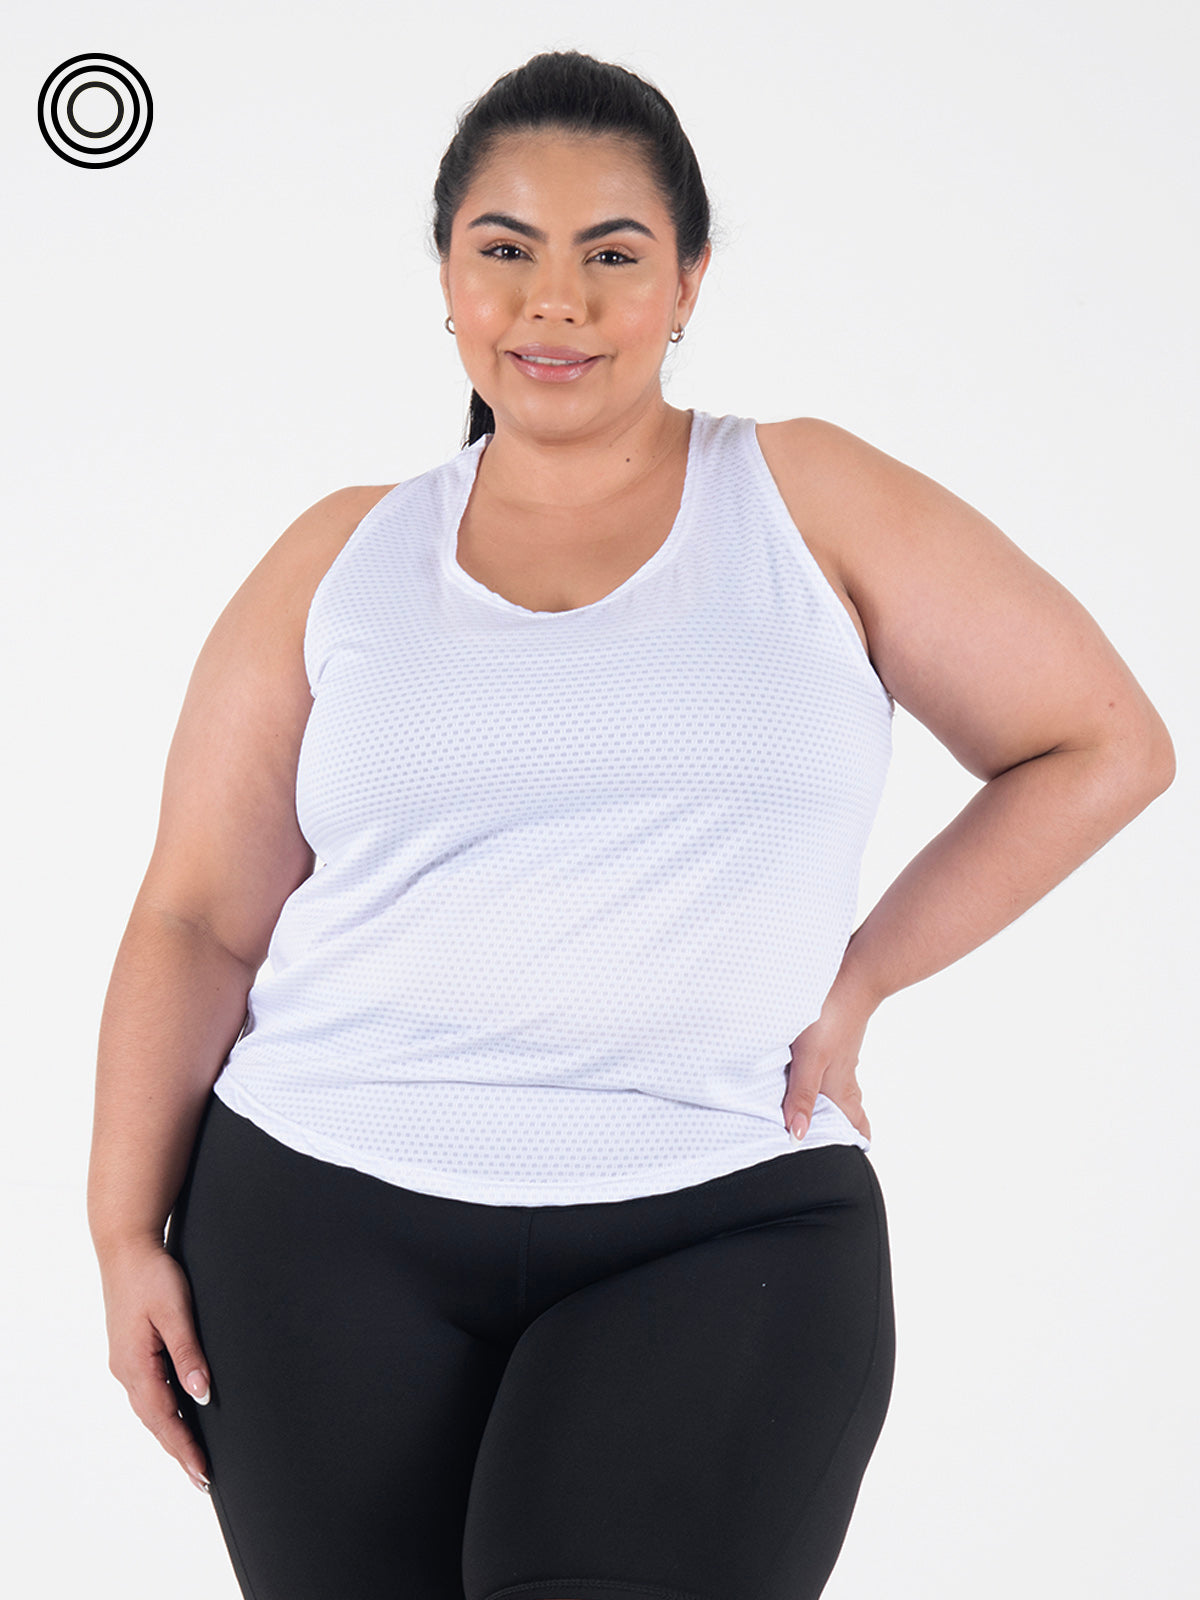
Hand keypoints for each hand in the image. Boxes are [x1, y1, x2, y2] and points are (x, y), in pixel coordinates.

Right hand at [98, 1238, 212, 1491]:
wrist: (126, 1246)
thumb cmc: (153, 1274)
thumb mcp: (176, 1311)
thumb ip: (188, 1353)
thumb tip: (202, 1394)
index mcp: (136, 1364)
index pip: (164, 1419)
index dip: (184, 1448)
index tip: (203, 1474)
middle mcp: (126, 1370)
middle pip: (155, 1421)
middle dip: (179, 1450)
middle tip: (203, 1478)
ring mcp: (126, 1362)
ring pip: (151, 1409)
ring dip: (171, 1434)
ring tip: (194, 1457)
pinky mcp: (131, 1351)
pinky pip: (149, 1392)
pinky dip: (164, 1412)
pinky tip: (178, 1416)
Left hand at [781, 982, 874, 1142]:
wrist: (855, 975)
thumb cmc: (830, 1018)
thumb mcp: (809, 1059)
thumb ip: (801, 1096)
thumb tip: (797, 1135)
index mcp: (839, 1086)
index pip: (856, 1123)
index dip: (856, 1140)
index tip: (854, 1157)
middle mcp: (844, 1074)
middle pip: (850, 1108)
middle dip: (846, 1127)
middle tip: (842, 1142)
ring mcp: (843, 1054)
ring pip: (843, 1086)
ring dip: (836, 1102)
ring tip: (827, 1114)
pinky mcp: (837, 1037)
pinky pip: (835, 1066)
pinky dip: (829, 1078)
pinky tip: (819, 1071)